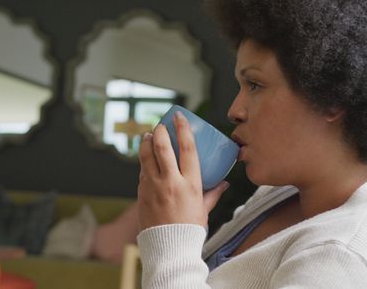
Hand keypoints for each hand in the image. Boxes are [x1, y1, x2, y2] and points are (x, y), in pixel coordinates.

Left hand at [137, 111, 228, 230]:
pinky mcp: (142, 194)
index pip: (187, 149)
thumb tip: (224, 183)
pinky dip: (143, 162)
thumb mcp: (204, 210)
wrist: (169, 248)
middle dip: (161, 132)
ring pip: (146, 157)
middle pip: (163, 148)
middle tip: (160, 125)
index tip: (179, 117)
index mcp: (190, 184)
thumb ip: (213, 194)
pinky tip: (146, 158)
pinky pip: (142, 172)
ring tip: (149, 135)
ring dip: (147, 143)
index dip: (183, 130)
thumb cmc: (189, 230)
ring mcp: (153, 188)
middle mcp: (171, 183)